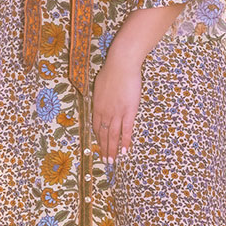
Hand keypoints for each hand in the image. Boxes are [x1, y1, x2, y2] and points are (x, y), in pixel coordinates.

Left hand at [91, 44, 143, 159]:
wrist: (121, 65)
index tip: (99, 146)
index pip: (96, 126)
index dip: (98, 138)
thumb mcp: (100, 85)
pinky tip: (125, 151)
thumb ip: (101, 96)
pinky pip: (126, 131)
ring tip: (113, 161)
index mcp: (97, 106)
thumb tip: (101, 101)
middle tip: (106, 160)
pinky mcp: (129, 112)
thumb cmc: (111, 71)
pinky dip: (125, 142)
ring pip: (113, 136)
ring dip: (113, 150)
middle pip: (103, 134)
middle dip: (104, 148)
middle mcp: (104, 112)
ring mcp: (116, 113)